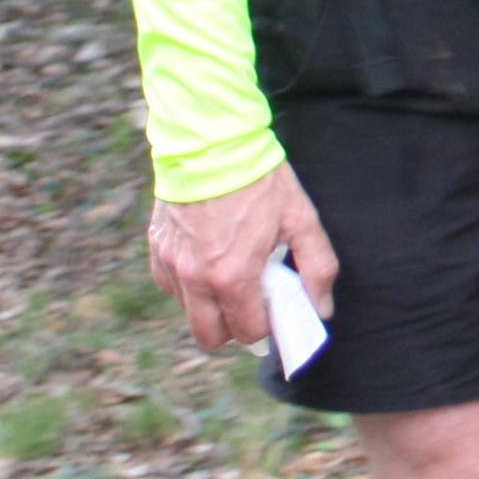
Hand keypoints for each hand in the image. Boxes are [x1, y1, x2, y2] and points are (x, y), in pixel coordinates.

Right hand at [147, 163, 338, 352]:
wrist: (214, 141)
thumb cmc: (261, 180)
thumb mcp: (302, 220)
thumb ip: (317, 268)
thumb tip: (322, 309)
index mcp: (232, 276)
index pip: (247, 332)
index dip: (266, 327)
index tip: (275, 309)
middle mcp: (195, 278)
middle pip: (209, 336)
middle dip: (233, 328)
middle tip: (252, 302)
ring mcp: (171, 264)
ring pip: (188, 312)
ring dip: (210, 306)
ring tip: (232, 273)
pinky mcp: (157, 249)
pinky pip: (170, 285)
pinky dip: (188, 284)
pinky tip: (209, 259)